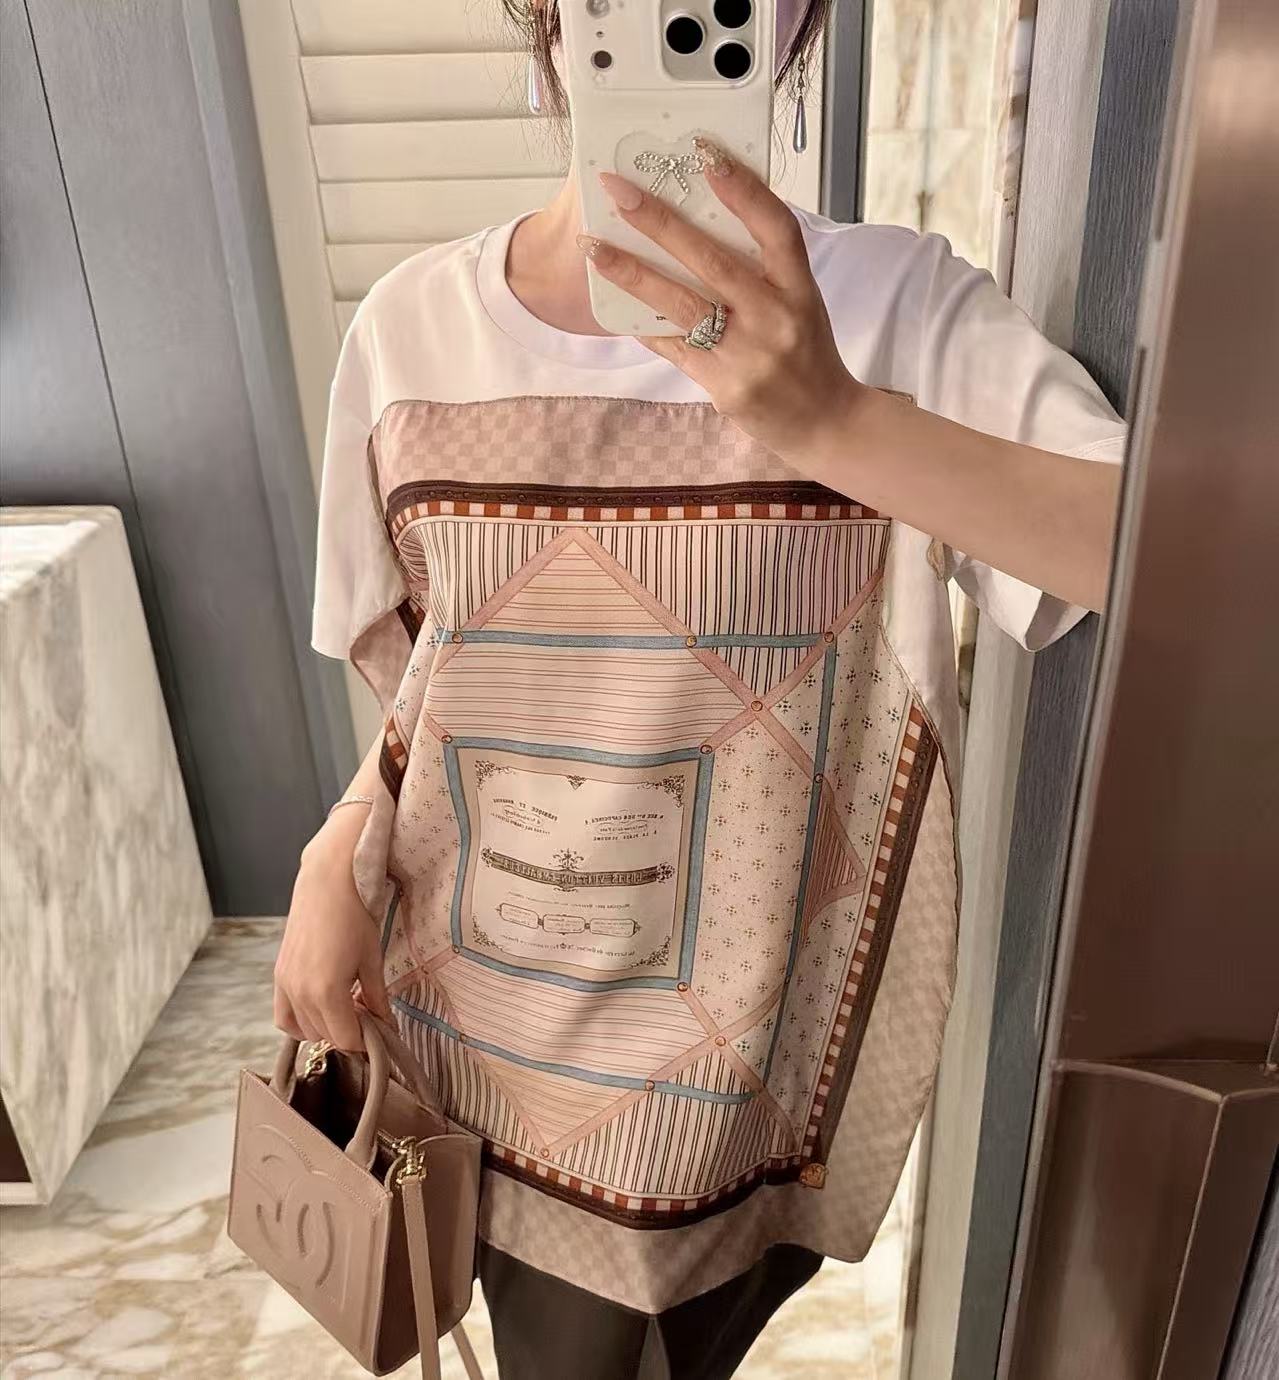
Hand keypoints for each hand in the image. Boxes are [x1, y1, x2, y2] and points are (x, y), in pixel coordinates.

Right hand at [273, 808, 392, 1051]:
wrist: (326, 882)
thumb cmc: (355, 915)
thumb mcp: (372, 959)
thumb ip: (377, 999)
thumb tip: (386, 1027)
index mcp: (327, 991)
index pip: (346, 1039)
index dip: (365, 1040)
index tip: (379, 1030)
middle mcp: (300, 993)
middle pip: (325, 1036)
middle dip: (348, 1031)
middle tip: (368, 1013)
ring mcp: (285, 985)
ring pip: (304, 1029)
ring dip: (326, 1026)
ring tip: (347, 1005)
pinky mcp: (278, 975)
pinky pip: (284, 1015)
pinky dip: (300, 1021)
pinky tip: (321, 1006)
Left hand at [580, 142, 864, 460]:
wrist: (823, 422)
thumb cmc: (806, 351)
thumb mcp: (800, 301)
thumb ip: (763, 267)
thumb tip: (705, 216)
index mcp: (799, 288)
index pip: (775, 228)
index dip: (742, 190)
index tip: (705, 153)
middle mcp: (776, 318)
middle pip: (713, 260)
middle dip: (660, 221)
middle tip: (617, 189)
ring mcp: (749, 355)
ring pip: (682, 304)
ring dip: (632, 272)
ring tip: (593, 247)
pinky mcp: (725, 387)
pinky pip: (673, 347)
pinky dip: (642, 323)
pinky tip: (611, 304)